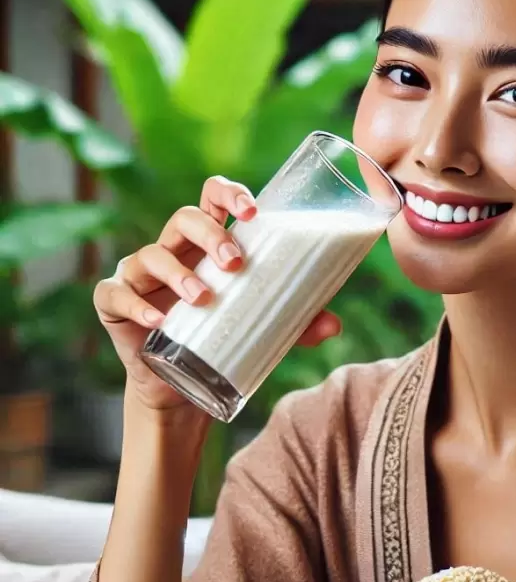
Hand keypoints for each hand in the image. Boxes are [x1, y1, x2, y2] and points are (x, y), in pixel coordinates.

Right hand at [93, 175, 340, 411]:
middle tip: (235, 262)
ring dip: (179, 273)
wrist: (181, 388)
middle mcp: (174, 250)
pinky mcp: (114, 302)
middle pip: (184, 218)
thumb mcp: (264, 330)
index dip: (229, 194)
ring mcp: (140, 273)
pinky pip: (117, 294)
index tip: (252, 210)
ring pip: (152, 254)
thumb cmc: (224, 340)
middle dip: (210, 233)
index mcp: (208, 244)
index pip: (213, 199)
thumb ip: (298, 323)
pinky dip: (137, 304)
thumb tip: (335, 325)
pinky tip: (159, 319)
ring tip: (203, 297)